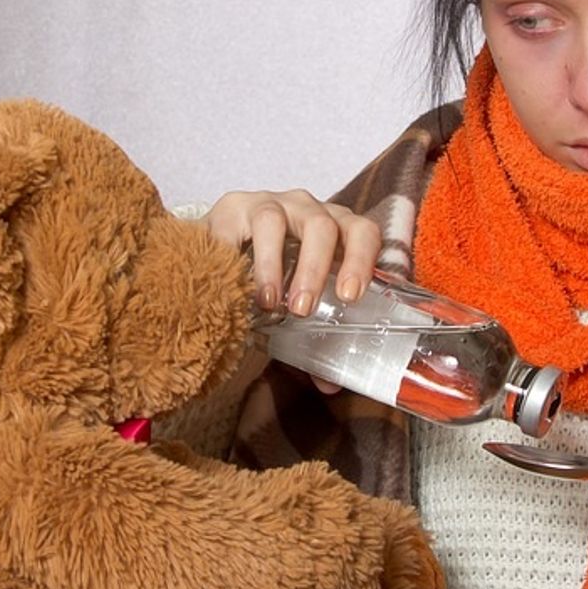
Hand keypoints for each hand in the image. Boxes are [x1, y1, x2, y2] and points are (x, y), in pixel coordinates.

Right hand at [204, 190, 380, 394]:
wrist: (224, 252)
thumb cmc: (275, 279)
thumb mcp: (298, 304)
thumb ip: (314, 339)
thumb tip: (330, 384)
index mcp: (337, 230)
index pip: (362, 232)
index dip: (361, 260)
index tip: (349, 296)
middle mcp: (307, 210)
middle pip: (322, 226)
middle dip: (314, 269)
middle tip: (302, 310)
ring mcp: (269, 204)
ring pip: (275, 221)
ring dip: (273, 264)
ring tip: (267, 302)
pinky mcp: (231, 207)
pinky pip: (232, 224)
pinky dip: (231, 253)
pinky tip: (228, 281)